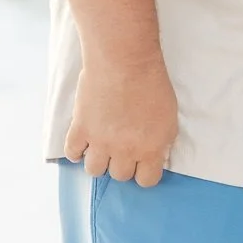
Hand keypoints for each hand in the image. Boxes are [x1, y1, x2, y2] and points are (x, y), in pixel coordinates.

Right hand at [64, 46, 178, 186]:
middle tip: (121, 148)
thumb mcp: (170, 115)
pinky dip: (77, 150)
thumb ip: (163, 139)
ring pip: (94, 170)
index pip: (147, 181)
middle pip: (120, 175)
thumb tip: (158, 154)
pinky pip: (72, 153)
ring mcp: (100, 142)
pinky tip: (83, 142)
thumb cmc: (151, 82)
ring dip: (98, 160)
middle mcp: (125, 151)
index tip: (142, 163)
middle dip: (121, 164)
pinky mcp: (80, 129)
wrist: (125, 61)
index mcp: (150, 148)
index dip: (144, 172)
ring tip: (101, 146)